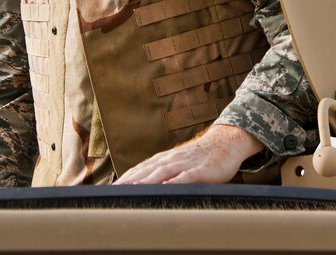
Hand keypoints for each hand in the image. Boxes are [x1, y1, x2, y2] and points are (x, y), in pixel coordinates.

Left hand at [113, 124, 263, 184]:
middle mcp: (171, 160)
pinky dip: (175, 181)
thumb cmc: (199, 158)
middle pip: (147, 171)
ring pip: (162, 173)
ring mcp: (185, 164)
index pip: (140, 169)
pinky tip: (166, 187)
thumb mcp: (178, 164)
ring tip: (133, 189)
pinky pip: (186, 177)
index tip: (111, 189)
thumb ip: (163, 174)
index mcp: (164, 159)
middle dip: (130, 182)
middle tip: (115, 192)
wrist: (224, 143)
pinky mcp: (201, 170)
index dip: (126, 179)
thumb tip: (146, 186)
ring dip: (147, 181)